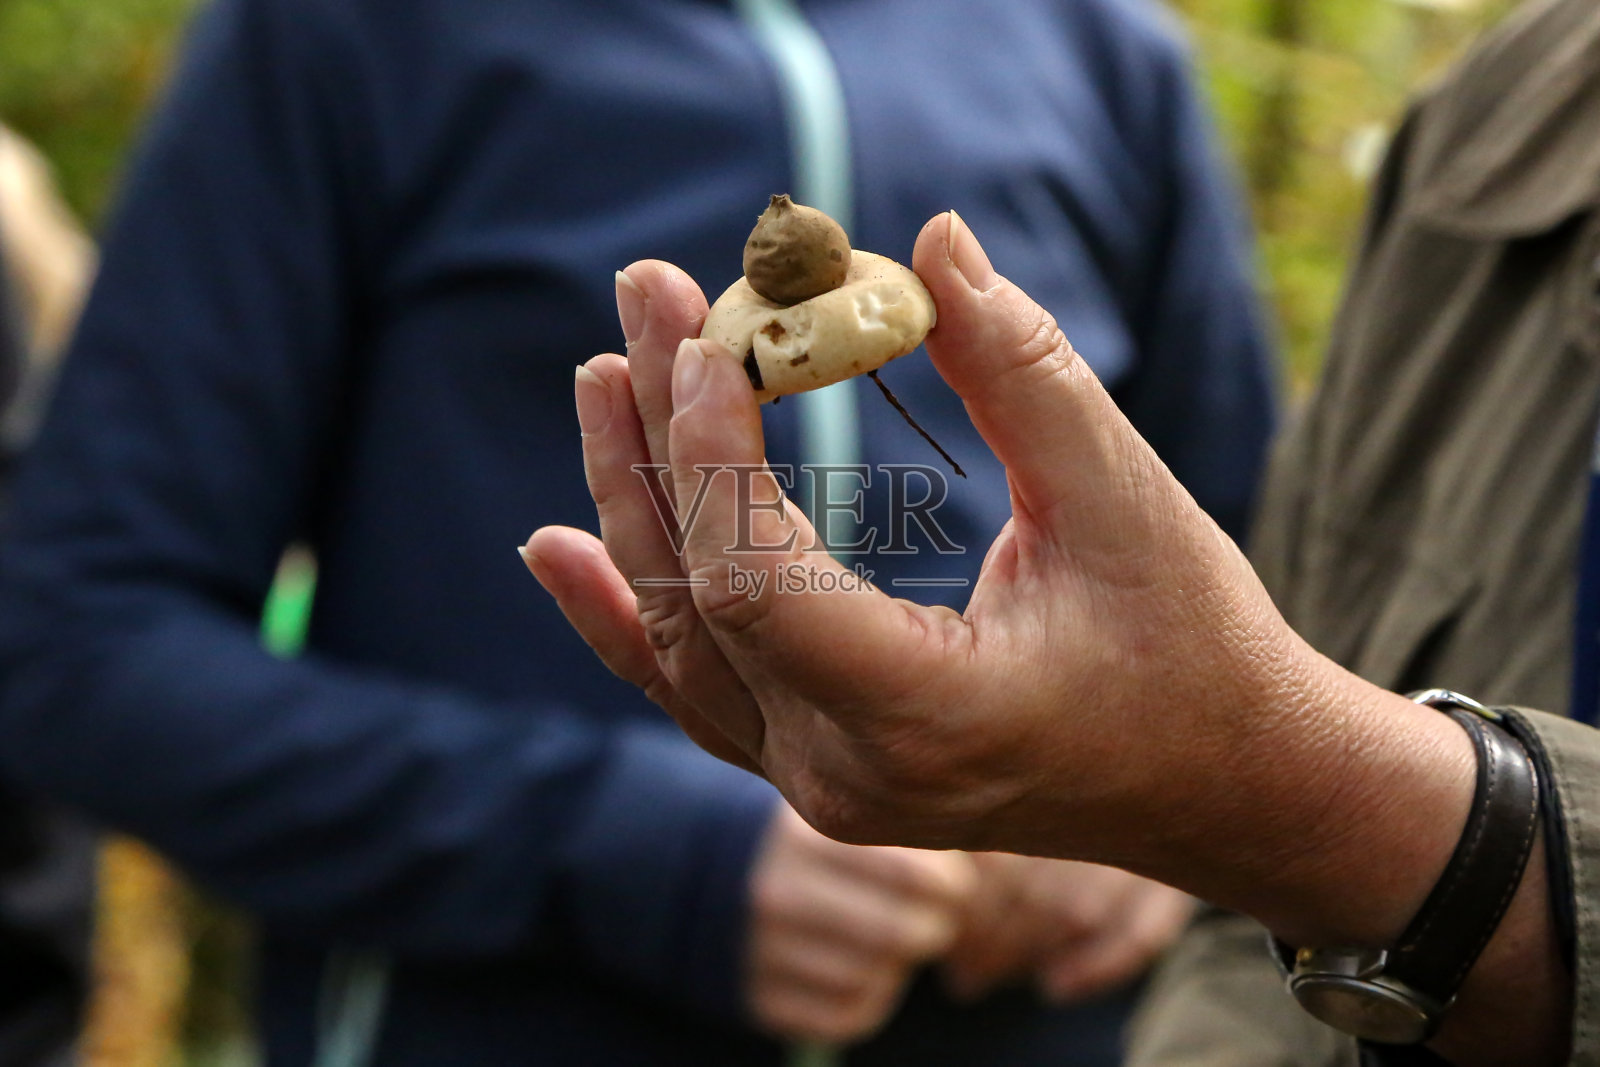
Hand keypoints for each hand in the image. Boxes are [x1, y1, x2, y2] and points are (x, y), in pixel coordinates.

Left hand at [523, 212, 1552, 1065]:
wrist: (1219, 785)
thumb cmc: (1192, 646)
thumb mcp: (1123, 500)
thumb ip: (1024, 372)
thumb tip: (936, 241)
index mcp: (923, 716)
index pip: (752, 578)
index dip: (712, 444)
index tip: (715, 329)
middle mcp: (844, 775)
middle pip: (696, 592)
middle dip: (658, 433)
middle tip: (645, 293)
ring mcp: (819, 789)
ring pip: (678, 640)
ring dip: (633, 503)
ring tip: (600, 380)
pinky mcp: (819, 770)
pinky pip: (694, 690)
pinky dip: (623, 613)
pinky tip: (560, 543)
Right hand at [745, 804, 975, 1044]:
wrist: (698, 878)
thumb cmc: (801, 841)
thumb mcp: (832, 811)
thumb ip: (896, 828)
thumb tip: (975, 863)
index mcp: (801, 836)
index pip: (911, 874)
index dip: (951, 888)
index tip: (953, 886)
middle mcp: (775, 893)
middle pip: (899, 932)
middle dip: (934, 929)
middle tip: (934, 918)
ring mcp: (763, 952)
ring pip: (875, 977)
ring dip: (899, 964)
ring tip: (889, 938)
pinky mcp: (761, 1000)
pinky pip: (847, 1015)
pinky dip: (870, 998)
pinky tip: (864, 968)